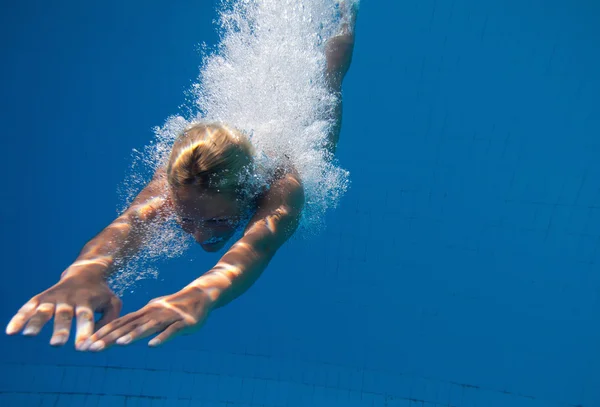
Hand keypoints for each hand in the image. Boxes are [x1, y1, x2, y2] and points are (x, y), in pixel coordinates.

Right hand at [5, 273, 121, 349]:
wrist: (85, 272)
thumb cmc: (100, 293)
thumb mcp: (112, 303)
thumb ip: (109, 320)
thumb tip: (98, 340)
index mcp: (87, 300)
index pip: (85, 317)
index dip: (83, 331)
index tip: (81, 348)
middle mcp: (69, 299)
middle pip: (64, 315)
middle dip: (60, 330)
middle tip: (57, 344)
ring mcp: (54, 298)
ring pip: (44, 311)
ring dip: (37, 322)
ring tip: (28, 335)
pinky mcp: (41, 298)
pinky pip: (28, 308)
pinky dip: (19, 318)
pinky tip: (11, 332)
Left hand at [81, 286, 212, 350]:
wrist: (199, 295)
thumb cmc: (174, 306)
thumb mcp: (154, 312)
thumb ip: (139, 321)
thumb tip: (120, 330)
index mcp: (144, 312)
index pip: (120, 322)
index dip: (103, 332)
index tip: (87, 343)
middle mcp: (153, 313)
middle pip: (129, 326)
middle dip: (111, 337)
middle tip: (94, 348)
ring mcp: (168, 317)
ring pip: (148, 327)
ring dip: (134, 335)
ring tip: (120, 343)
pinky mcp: (183, 323)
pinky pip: (171, 331)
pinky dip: (162, 338)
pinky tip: (153, 345)